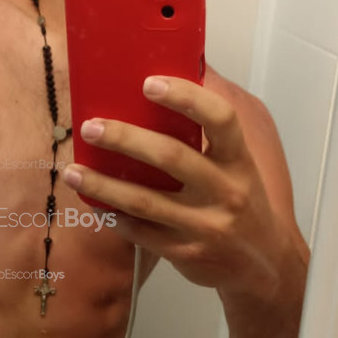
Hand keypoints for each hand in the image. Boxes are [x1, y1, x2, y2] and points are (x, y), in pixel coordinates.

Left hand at [62, 75, 290, 296]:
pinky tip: (94, 205)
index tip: (149, 83)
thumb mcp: (240, 166)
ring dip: (103, 185)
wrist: (265, 265)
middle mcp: (225, 191)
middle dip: (125, 139)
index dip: (185, 97)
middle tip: (91, 127)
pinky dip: (114, 218)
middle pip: (171, 157)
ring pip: (145, 201)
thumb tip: (185, 72)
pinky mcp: (186, 253)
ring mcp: (205, 225)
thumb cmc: (243, 203)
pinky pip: (141, 233)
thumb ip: (212, 131)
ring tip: (72, 172)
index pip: (220, 119)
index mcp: (239, 161)